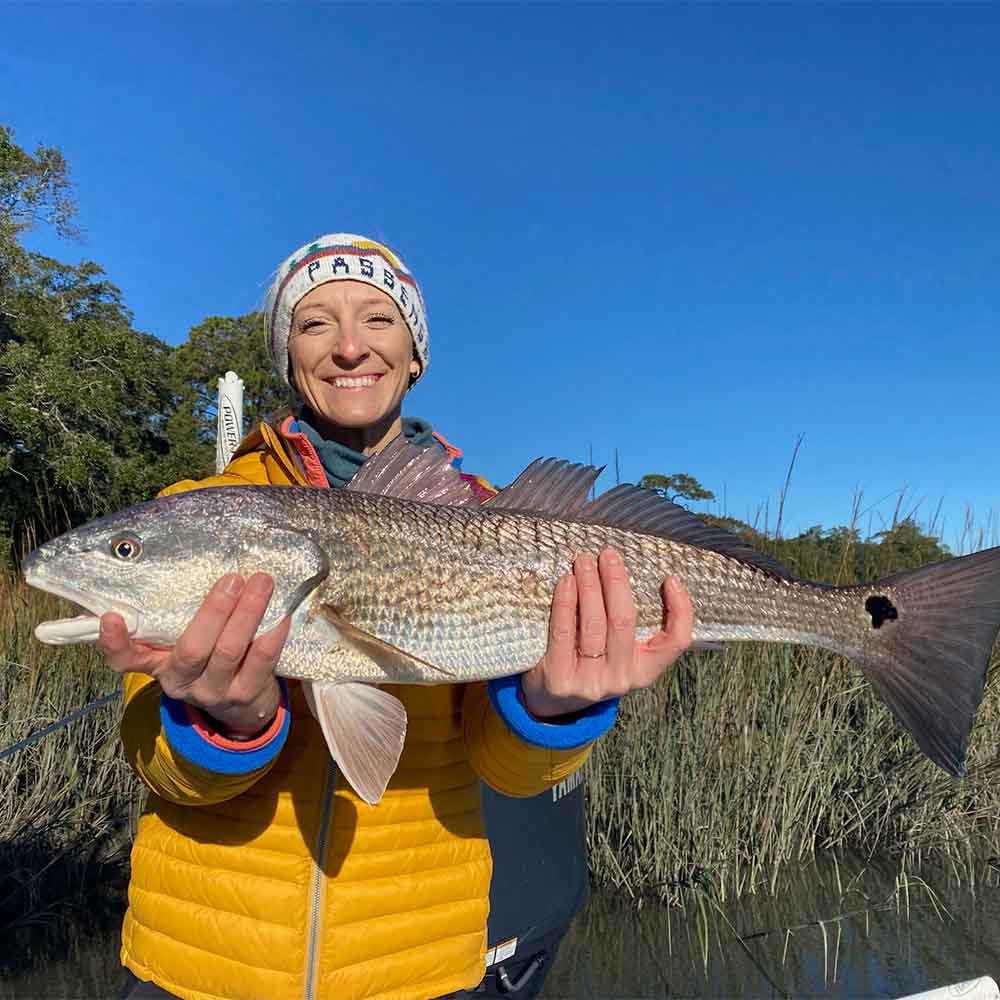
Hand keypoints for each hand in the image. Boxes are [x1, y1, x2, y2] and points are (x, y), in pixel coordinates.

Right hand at [97, 573, 290, 738]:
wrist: (241, 706)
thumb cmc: (208, 657)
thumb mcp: (183, 643)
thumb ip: (179, 615)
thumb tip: (190, 559)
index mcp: (157, 664)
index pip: (125, 659)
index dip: (115, 642)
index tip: (110, 616)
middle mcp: (181, 681)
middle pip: (192, 649)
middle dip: (214, 611)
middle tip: (232, 578)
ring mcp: (214, 691)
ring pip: (229, 651)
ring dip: (248, 614)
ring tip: (262, 583)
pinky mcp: (246, 694)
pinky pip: (262, 660)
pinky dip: (273, 633)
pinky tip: (282, 612)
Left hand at [521, 548, 692, 718]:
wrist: (552, 701)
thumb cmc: (590, 661)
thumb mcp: (619, 651)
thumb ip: (629, 624)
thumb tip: (634, 575)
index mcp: (645, 670)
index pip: (676, 642)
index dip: (681, 610)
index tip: (670, 579)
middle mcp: (622, 678)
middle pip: (624, 621)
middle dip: (616, 582)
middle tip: (608, 555)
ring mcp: (591, 682)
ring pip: (594, 624)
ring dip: (589, 586)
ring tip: (584, 561)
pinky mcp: (561, 679)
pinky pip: (563, 633)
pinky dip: (565, 603)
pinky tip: (566, 582)